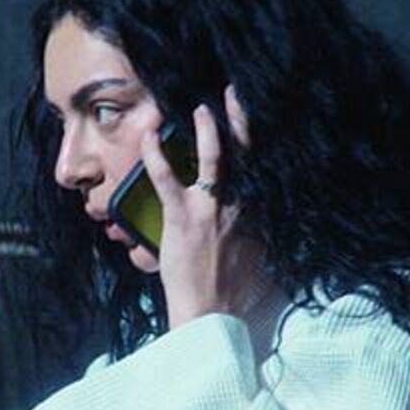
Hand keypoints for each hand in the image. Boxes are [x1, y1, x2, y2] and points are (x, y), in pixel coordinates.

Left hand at [139, 84, 257, 327]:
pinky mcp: (184, 219)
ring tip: (200, 108)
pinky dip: (156, 156)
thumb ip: (258, 234)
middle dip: (243, 120)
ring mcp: (213, 210)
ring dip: (209, 129)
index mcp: (259, 215)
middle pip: (247, 154)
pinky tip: (148, 137)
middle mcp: (242, 206)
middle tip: (235, 94)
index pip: (261, 168)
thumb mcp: (259, 260)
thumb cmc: (236, 294)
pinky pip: (168, 180)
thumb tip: (259, 226)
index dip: (258, 141)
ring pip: (216, 158)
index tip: (258, 117)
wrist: (214, 315)